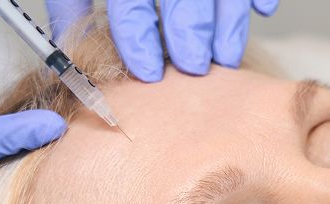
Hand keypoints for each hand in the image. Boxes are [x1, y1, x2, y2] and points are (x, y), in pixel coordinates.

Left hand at [47, 0, 279, 81]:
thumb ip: (71, 0)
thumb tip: (70, 46)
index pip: (131, 0)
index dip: (138, 38)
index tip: (147, 71)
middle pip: (185, 0)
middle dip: (191, 36)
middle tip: (192, 67)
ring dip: (229, 27)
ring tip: (224, 58)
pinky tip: (260, 12)